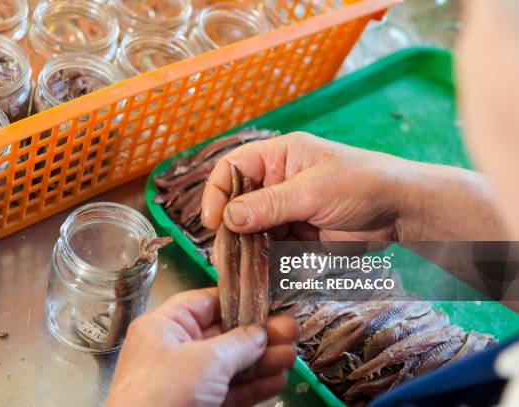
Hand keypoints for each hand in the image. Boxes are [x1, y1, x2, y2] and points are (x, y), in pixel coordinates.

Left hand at [106, 288, 296, 406]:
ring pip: (230, 365)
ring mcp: (186, 381)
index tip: (268, 303)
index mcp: (164, 327)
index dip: (238, 301)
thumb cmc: (161, 396)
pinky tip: (275, 382)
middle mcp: (174, 350)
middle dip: (259, 335)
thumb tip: (260, 332)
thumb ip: (238, 344)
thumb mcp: (205, 362)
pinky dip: (253, 387)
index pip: (205, 303)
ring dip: (262, 361)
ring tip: (291, 356)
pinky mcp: (197, 406)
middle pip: (223, 335)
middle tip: (291, 331)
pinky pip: (229, 391)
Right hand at [201, 132, 506, 240]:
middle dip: (230, 228)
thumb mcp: (312, 191)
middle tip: (224, 254)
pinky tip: (260, 274)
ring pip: (253, 230)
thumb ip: (269, 205)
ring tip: (239, 269)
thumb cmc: (361, 184)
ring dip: (245, 249)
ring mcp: (287, 210)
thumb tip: (228, 218)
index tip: (213, 220)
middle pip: (238, 203)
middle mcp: (277, 181)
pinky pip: (272, 248)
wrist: (402, 213)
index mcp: (279, 156)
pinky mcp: (298, 235)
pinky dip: (265, 261)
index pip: (233, 168)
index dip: (217, 191)